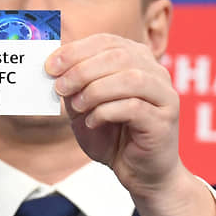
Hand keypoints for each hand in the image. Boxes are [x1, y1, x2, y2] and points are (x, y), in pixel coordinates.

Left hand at [46, 33, 184, 197]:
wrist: (140, 174)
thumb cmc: (113, 137)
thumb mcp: (85, 107)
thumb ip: (73, 86)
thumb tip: (54, 66)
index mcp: (138, 60)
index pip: (107, 42)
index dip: (76, 50)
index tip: (50, 66)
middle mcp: (156, 73)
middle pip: (119, 56)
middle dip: (82, 70)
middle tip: (59, 87)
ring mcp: (164, 96)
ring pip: (130, 78)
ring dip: (95, 90)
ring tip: (76, 107)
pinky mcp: (164, 121)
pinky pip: (134, 107)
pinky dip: (106, 112)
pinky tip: (92, 122)